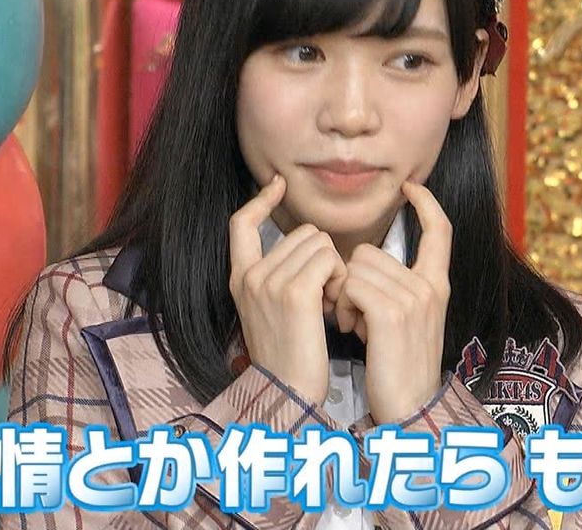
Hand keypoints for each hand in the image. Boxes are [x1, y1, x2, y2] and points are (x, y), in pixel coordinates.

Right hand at [228, 174, 346, 404]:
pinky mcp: (294, 292)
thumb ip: (279, 280)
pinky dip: (341, 281)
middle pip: (302, 232)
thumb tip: (309, 251)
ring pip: (320, 243)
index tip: (278, 186)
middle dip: (323, 258)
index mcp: (239, 280)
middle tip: (325, 297)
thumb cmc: (289, 359)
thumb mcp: (270, 314)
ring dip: (336, 271)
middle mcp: (249, 276)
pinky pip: (330, 260)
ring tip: (329, 306)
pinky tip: (336, 309)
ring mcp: (269, 282)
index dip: (260, 201)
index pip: (241, 223)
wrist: (288, 394)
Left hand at [337, 181, 451, 423]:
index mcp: (437, 285)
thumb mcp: (411, 322)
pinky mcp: (391, 313)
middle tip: (357, 316)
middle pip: (371, 251)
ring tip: (355, 326)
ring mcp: (413, 298)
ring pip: (355, 267)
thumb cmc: (400, 369)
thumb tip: (364, 266)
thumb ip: (399, 291)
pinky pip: (351, 286)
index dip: (426, 204)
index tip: (410, 188)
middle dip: (352, 280)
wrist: (410, 409)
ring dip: (344, 297)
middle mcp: (430, 286)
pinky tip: (351, 331)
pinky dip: (342, 307)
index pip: (441, 230)